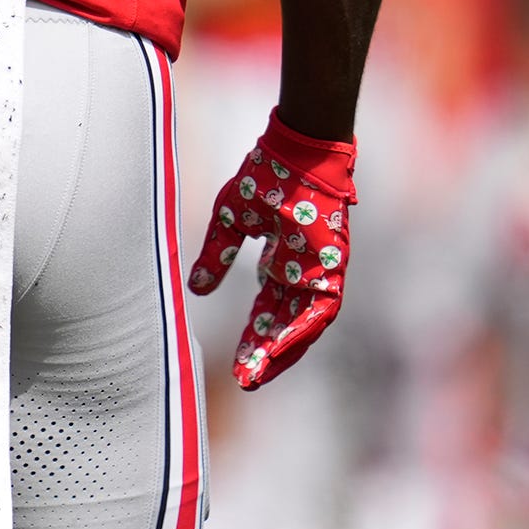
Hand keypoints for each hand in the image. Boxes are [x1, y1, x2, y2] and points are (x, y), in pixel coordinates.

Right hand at [188, 111, 356, 390]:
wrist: (296, 148)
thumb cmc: (266, 175)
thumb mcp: (231, 219)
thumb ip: (217, 254)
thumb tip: (197, 289)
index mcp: (281, 262)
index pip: (267, 310)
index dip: (252, 338)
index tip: (237, 366)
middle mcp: (302, 272)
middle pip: (284, 323)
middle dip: (265, 353)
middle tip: (246, 380)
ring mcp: (319, 270)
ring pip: (304, 324)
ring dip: (283, 350)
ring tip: (259, 373)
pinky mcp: (331, 266)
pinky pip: (320, 310)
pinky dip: (300, 331)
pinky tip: (280, 349)